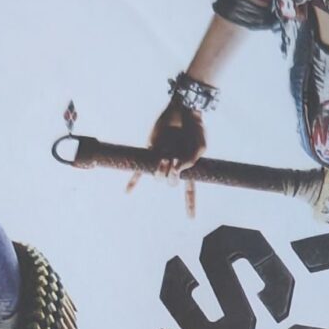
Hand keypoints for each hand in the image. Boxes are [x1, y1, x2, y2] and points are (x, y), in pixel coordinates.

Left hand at [141, 100, 204, 215]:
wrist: (183, 110)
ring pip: (157, 177)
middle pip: (171, 184)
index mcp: (188, 168)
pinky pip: (140, 170)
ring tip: (165, 157)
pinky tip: (127, 193)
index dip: (189, 204)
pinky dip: (133, 181)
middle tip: (174, 162)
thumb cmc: (195, 128)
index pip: (189, 191)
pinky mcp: (150, 152)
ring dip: (161, 170)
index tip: (190, 218)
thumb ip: (191, 160)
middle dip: (173, 177)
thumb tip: (176, 170)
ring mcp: (161, 160)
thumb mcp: (200, 146)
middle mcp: (173, 166)